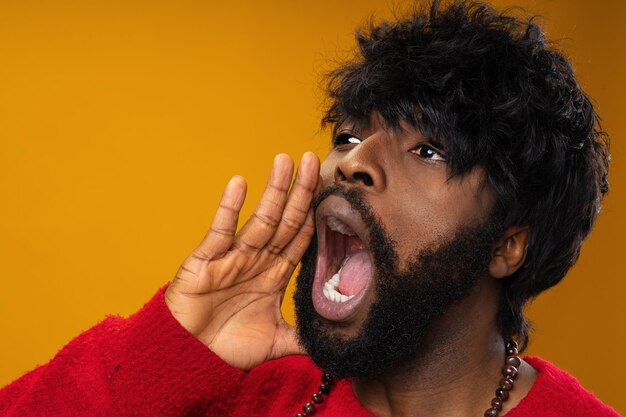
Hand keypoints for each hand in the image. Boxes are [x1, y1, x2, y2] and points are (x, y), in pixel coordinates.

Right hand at [164, 152, 320, 369]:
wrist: (187, 358)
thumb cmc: (227, 348)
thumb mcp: (276, 343)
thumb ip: (304, 337)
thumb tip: (335, 340)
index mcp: (275, 274)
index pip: (301, 237)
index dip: (315, 213)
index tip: (331, 189)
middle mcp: (258, 260)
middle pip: (286, 220)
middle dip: (301, 191)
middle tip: (312, 160)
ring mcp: (233, 257)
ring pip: (260, 219)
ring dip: (274, 190)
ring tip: (285, 161)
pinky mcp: (206, 260)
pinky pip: (221, 230)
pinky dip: (229, 207)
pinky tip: (240, 184)